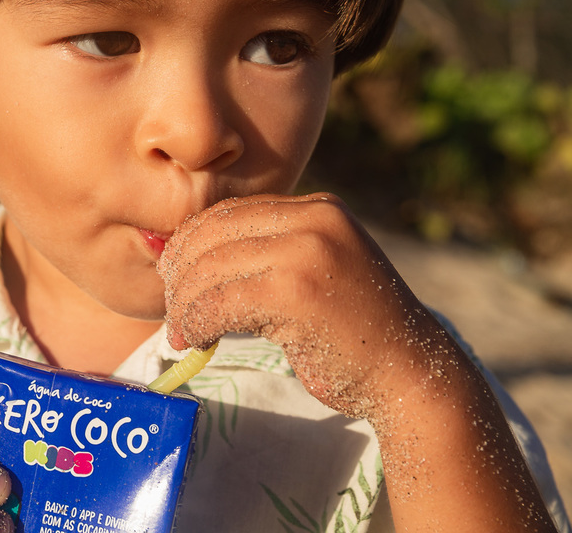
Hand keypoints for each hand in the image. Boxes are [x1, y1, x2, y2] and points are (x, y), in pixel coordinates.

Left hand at [159, 192, 445, 422]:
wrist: (410, 374)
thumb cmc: (353, 332)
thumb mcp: (315, 269)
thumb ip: (269, 252)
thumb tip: (186, 254)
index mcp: (317, 207)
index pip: (229, 213)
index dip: (190, 244)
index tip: (172, 277)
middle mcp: (313, 218)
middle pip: (213, 235)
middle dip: (180, 274)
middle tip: (171, 310)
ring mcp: (306, 252)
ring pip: (210, 268)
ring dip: (183, 305)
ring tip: (181, 332)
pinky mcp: (295, 292)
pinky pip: (219, 302)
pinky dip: (196, 323)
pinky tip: (195, 340)